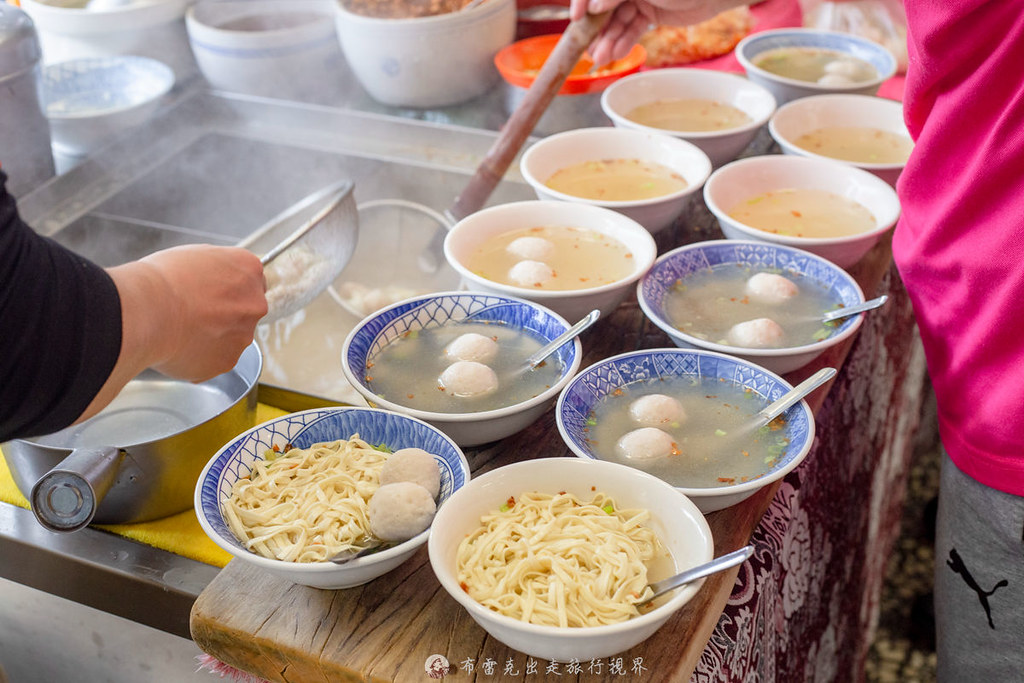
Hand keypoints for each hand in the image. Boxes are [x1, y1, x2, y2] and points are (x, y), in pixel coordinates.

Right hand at [108, 244, 267, 381]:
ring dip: (212, 337)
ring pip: (231, 338)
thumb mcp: (195, 255)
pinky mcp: (228, 361)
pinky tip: (179, 346)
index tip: (212, 295)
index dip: (228, 290)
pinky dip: (200, 357)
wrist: (146, 310)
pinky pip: (215, 359)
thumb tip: (216, 278)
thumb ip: (218, 269)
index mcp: (249, 271)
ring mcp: (243, 335)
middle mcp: (254, 304)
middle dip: (223, 315)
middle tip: (192, 314)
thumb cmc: (162, 279)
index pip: (250, 282)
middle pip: (244, 312)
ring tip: (180, 331)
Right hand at [570, 0, 744, 64]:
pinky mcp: (650, 13)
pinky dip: (624, 41)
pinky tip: (616, 54)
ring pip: (618, 21)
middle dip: (597, 29)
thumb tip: (593, 6)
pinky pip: (632, 28)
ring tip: (602, 58)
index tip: (575, 19)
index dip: (583, 2)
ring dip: (609, 40)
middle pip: (604, 7)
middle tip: (588, 49)